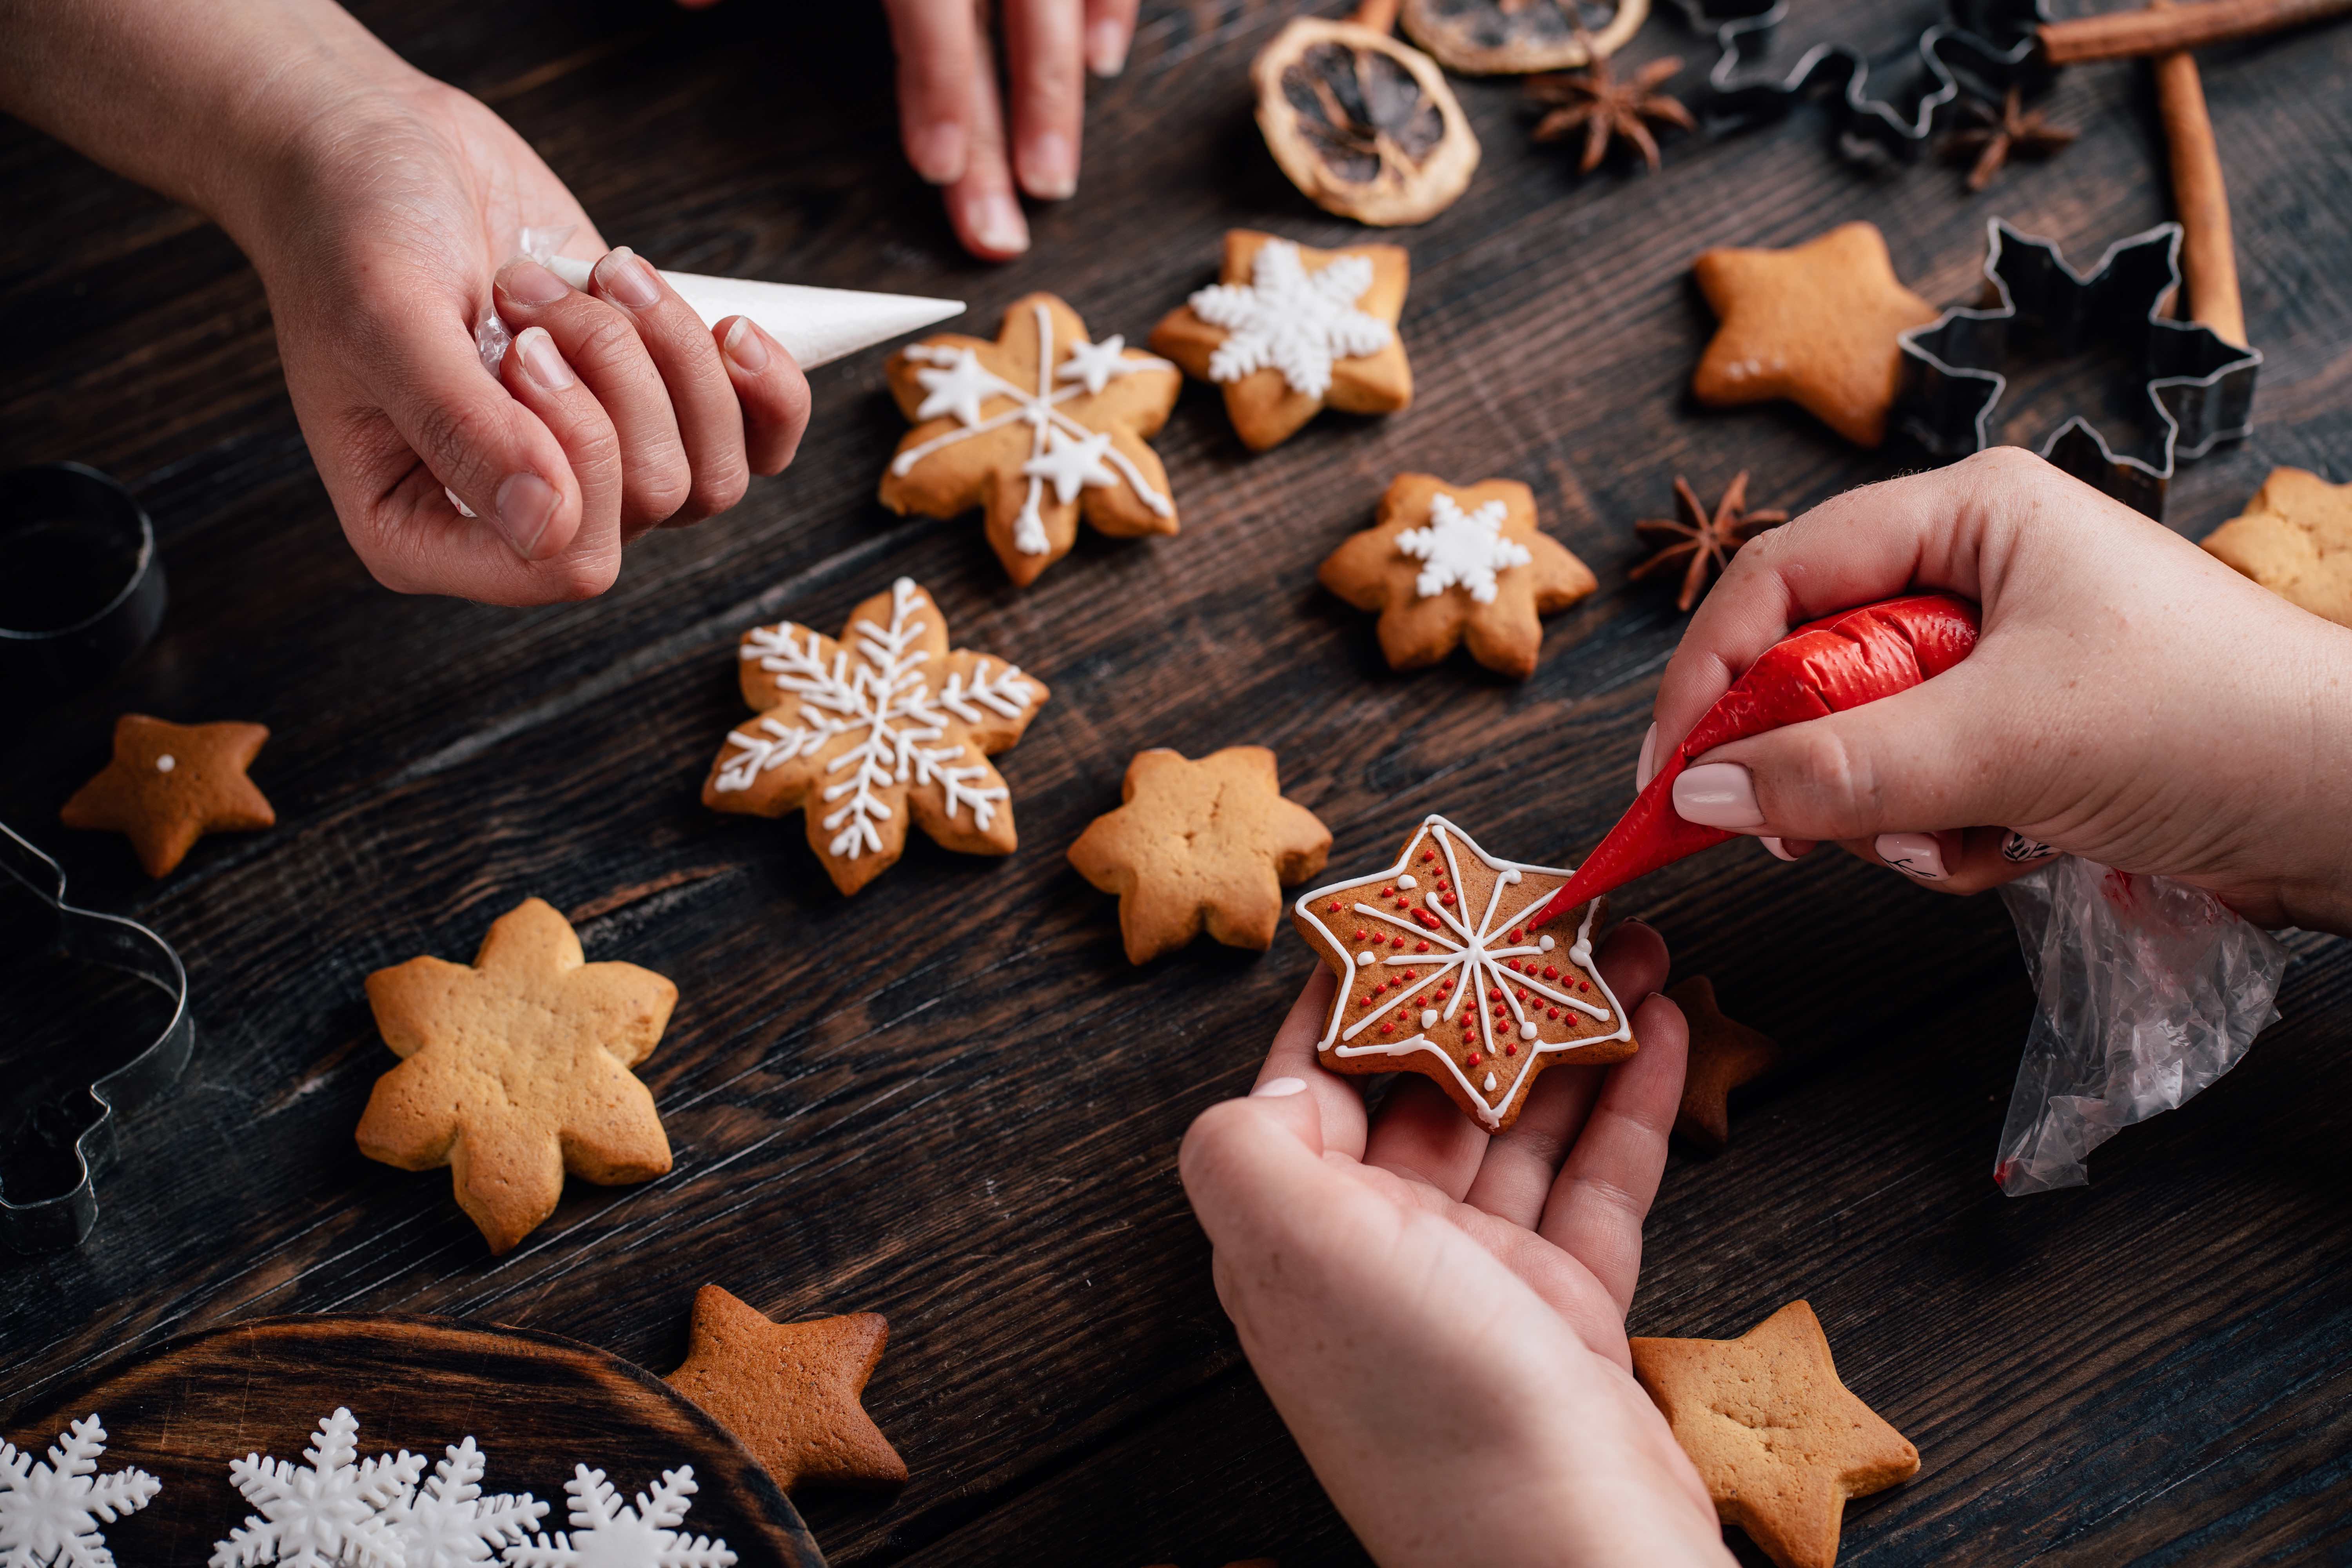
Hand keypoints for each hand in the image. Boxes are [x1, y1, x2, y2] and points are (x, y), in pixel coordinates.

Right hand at [248, 76, 810, 602]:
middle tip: (526, 292)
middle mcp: (519, 520)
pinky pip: (759, 447)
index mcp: (426, 533)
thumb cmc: (352, 233)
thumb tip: (552, 529)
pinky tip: (726, 327)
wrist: (385, 151)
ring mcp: (594, 473)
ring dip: (669, 355)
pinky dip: (760, 385)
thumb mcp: (384, 318)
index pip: (566, 563)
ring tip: (594, 279)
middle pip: (650, 500)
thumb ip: (462, 428)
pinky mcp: (653, 416)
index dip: (576, 452)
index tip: (517, 348)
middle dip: (612, 373)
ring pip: (710, 473)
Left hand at [675, 0, 1138, 259]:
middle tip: (1014, 223)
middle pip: (1016, 22)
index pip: (931, 12)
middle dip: (1022, 127)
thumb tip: (685, 4)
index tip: (940, 171)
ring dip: (1064, 82)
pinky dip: (1111, 2)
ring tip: (1056, 170)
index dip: (942, 93)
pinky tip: (1107, 53)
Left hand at [1179, 925, 1731, 1567]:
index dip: (1356, 990)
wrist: (1569, 1556)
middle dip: (1488, 995)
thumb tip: (1266, 1084)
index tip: (1411, 904)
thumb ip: (1245, 1151)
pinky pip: (1597, 1184)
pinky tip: (1662, 1028)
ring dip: (1573, 1031)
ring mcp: (1477, 1289)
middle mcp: (1377, 1256)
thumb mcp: (1295, 1251)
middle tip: (1551, 909)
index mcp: (1296, 1235)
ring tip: (1631, 946)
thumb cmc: (1429, 1401)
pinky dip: (1628, 1102)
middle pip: (1430, 1094)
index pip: (1312, 1085)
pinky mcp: (1567, 1315)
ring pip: (1524, 1127)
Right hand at [1650, 447, 2351, 932]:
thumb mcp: (2002, 744)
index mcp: (1969, 514)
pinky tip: (2005, 855)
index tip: (1671, 775)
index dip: (1708, 674)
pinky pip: (1925, 784)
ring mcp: (2004, 656)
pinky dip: (1945, 836)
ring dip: (1888, 812)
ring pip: (1866, 738)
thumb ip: (1839, 769)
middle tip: (1795, 835)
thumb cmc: (2210, 725)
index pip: (1781, 578)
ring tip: (1959, 843)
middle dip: (1812, 760)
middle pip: (1816, 664)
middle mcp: (1978, 571)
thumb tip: (1696, 791)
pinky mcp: (2030, 734)